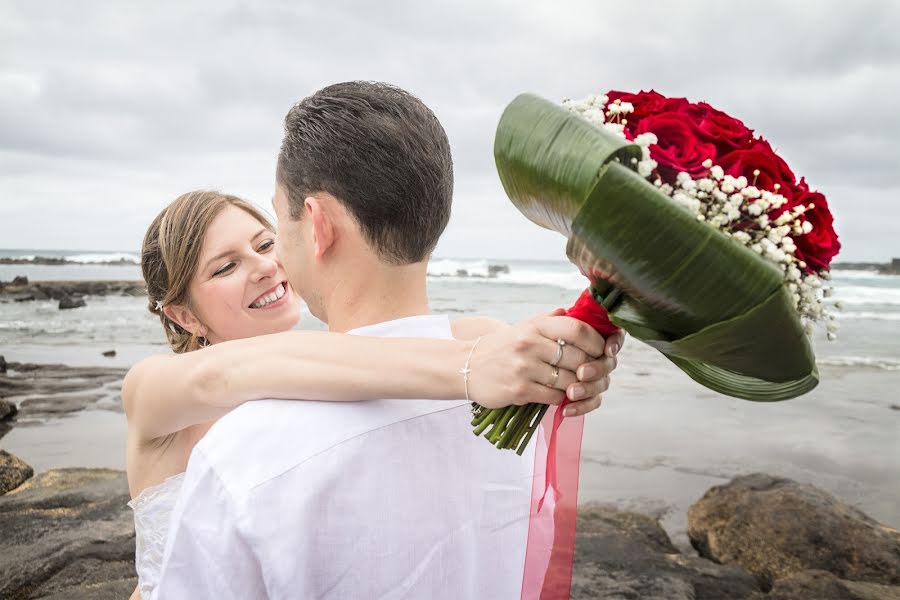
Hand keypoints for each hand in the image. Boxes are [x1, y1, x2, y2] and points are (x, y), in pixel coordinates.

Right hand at [465, 312, 618, 410]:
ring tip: (574, 385)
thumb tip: (573, 311)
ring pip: (569, 380)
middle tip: (591, 373)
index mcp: (534, 326)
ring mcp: (524, 368)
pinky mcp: (519, 390)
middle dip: (590, 368)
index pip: (577, 329)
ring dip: (576, 386)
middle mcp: (529, 344)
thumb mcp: (522, 327)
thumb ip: (548, 320)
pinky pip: (554, 396)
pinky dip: (561, 397)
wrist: (465, 367)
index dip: (596, 341)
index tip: (601, 350)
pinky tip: (557, 394)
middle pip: (578, 358)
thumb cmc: (499, 348)